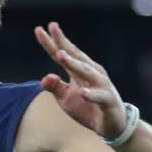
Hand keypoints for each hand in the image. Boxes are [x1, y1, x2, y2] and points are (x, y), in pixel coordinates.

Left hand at [34, 22, 125, 138]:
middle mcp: (91, 72)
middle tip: (52, 28)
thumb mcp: (65, 98)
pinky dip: (91, 94)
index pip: (62, 53)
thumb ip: (54, 87)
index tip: (39, 29)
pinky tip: (82, 92)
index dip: (51, 42)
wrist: (112, 123)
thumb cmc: (87, 107)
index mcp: (78, 70)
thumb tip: (45, 77)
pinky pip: (99, 97)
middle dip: (63, 43)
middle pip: (75, 55)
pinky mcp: (107, 100)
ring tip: (60, 55)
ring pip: (86, 72)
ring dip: (73, 63)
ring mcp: (101, 85)